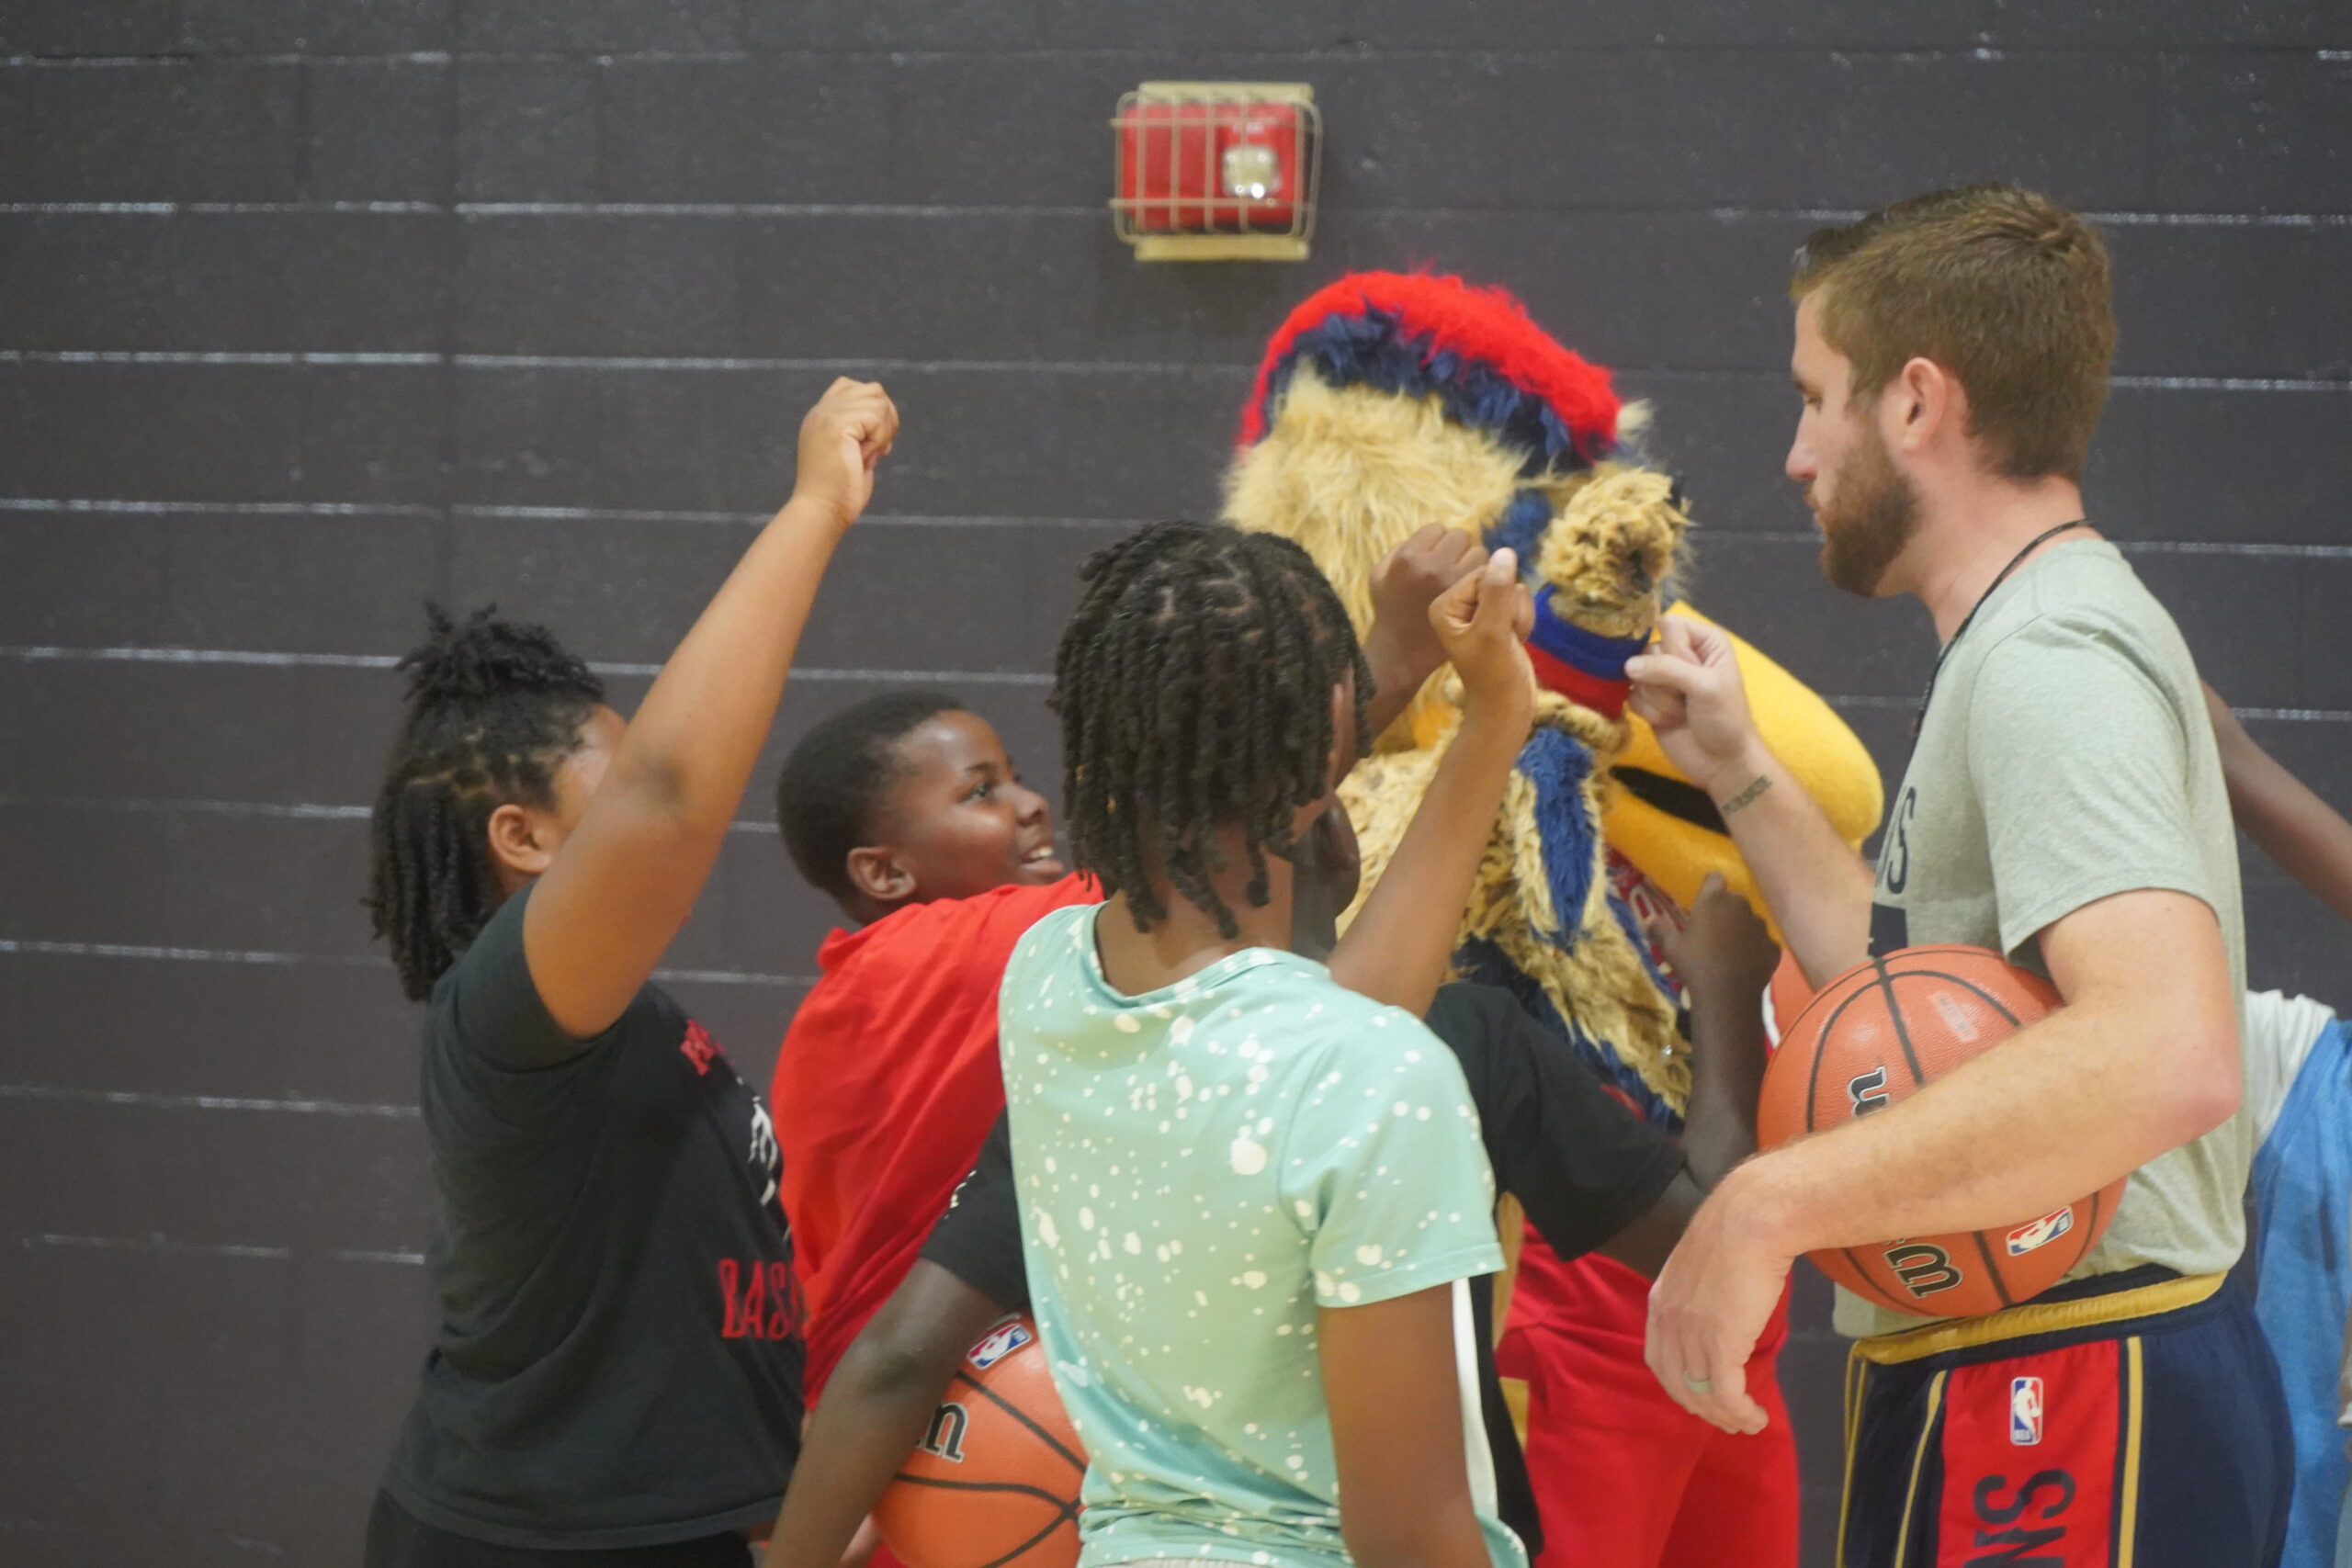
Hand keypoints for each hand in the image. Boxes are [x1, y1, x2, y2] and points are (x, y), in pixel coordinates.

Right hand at [792, 377, 899, 530]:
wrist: (823, 512)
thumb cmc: (840, 493)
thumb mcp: (853, 454)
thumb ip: (864, 432)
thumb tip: (889, 416)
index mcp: (821, 416)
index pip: (852, 386)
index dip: (874, 410)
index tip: (872, 442)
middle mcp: (821, 411)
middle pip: (873, 390)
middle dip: (886, 419)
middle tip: (877, 449)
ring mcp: (827, 414)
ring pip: (879, 400)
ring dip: (883, 430)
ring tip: (868, 454)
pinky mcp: (836, 424)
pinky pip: (877, 417)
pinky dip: (880, 439)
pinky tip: (865, 457)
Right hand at [1366, 526, 1489, 698]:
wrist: (1403, 651)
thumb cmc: (1390, 611)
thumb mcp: (1379, 576)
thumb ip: (1399, 549)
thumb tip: (1430, 536)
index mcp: (1409, 558)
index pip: (1437, 529)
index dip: (1435, 544)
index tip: (1433, 560)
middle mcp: (1435, 566)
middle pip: (1460, 537)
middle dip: (1456, 550)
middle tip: (1449, 569)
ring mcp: (1458, 582)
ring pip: (1479, 552)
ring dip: (1472, 562)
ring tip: (1460, 580)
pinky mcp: (1475, 597)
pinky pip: (1488, 573)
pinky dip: (1483, 578)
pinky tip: (1471, 591)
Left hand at [1429, 547, 1534, 725]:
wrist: (1506, 707)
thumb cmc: (1494, 674)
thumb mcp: (1493, 630)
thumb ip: (1497, 591)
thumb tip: (1504, 551)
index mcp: (1445, 604)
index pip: (1482, 573)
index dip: (1499, 596)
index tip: (1494, 625)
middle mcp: (1458, 604)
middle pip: (1498, 579)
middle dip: (1510, 606)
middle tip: (1503, 635)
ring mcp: (1477, 612)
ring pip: (1512, 590)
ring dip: (1519, 615)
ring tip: (1508, 640)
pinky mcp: (1495, 619)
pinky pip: (1519, 602)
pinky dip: (1523, 621)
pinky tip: (1515, 640)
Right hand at [1624, 615, 1763, 797]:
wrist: (1721, 763)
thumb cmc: (1725, 719)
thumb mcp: (1705, 687)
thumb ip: (1667, 669)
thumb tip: (1627, 665)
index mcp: (1704, 640)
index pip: (1669, 624)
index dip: (1673, 650)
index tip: (1690, 672)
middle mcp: (1682, 653)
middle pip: (1648, 650)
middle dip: (1664, 681)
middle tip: (1686, 699)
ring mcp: (1662, 677)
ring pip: (1636, 674)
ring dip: (1658, 700)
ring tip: (1681, 713)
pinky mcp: (1648, 700)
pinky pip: (1631, 695)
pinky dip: (1648, 712)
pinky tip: (1668, 721)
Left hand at [1645, 1167, 1793, 1434]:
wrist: (1752, 1220)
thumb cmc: (1738, 1234)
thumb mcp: (1705, 1267)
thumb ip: (1702, 1294)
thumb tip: (1722, 1313)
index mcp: (1660, 1302)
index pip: (1659, 1359)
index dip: (1679, 1384)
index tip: (1701, 1396)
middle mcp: (1668, 1323)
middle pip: (1677, 1383)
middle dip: (1702, 1407)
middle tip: (1728, 1420)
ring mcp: (1691, 1336)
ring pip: (1702, 1394)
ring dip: (1726, 1416)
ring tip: (1748, 1423)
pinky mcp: (1720, 1346)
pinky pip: (1726, 1395)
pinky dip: (1740, 1413)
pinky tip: (1756, 1418)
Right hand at [1654, 873, 1779, 1019]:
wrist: (1727, 995)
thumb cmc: (1695, 964)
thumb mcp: (1670, 948)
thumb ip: (1660, 930)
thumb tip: (1649, 921)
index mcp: (1714, 901)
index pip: (1714, 878)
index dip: (1709, 887)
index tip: (1703, 901)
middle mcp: (1741, 906)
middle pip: (1734, 900)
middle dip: (1726, 910)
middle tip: (1713, 931)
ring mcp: (1761, 927)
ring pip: (1751, 921)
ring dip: (1743, 929)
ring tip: (1731, 950)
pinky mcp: (1773, 947)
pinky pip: (1763, 943)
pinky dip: (1756, 950)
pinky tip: (1745, 965)